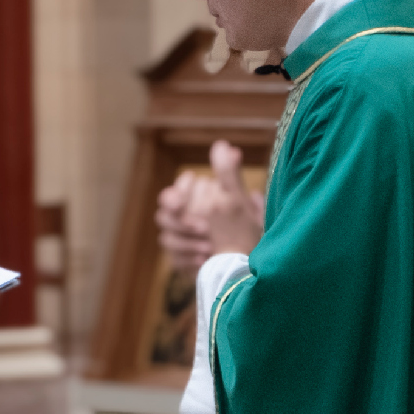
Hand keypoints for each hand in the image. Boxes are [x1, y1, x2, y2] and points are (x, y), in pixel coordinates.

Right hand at [156, 141, 261, 267]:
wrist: (249, 269)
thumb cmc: (246, 234)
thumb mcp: (238, 201)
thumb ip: (228, 174)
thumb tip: (224, 145)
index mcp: (197, 202)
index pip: (174, 191)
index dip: (177, 193)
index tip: (187, 200)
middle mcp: (185, 220)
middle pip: (164, 214)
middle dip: (183, 222)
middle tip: (203, 228)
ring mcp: (181, 242)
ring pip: (166, 237)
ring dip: (187, 242)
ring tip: (208, 248)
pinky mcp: (181, 263)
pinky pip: (173, 260)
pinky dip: (189, 260)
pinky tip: (204, 262)